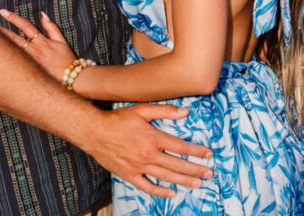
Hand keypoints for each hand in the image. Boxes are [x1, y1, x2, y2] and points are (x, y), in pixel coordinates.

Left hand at [0, 9, 75, 83]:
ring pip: (10, 51)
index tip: (3, 12)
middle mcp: (33, 51)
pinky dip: (1, 59)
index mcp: (42, 42)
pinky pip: (11, 64)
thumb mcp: (62, 41)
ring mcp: (28, 63)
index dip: (13, 18)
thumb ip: (52, 27)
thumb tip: (43, 14)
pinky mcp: (26, 73)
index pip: (25, 26)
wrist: (71, 79)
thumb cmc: (66, 60)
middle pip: (12, 38)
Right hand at [85, 104, 213, 196]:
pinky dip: (159, 191)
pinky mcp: (129, 175)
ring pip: (165, 176)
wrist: (94, 132)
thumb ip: (165, 111)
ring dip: (183, 181)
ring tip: (198, 184)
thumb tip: (186, 112)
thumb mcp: (142, 110)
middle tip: (210, 174)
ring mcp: (138, 167)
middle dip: (195, 170)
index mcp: (153, 138)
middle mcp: (148, 154)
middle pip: (177, 164)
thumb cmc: (118, 119)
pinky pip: (146, 187)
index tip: (209, 155)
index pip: (181, 147)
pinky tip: (171, 193)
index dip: (197, 151)